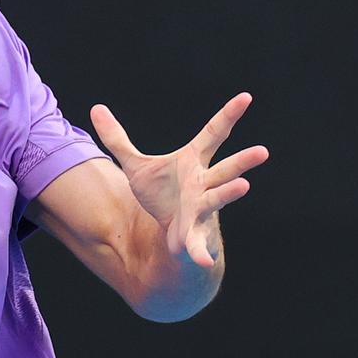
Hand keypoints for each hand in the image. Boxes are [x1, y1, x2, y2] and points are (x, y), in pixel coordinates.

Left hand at [91, 92, 268, 268]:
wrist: (169, 233)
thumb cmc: (161, 194)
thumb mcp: (135, 165)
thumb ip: (116, 139)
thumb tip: (95, 108)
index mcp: (192, 162)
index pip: (214, 134)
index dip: (229, 115)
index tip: (246, 97)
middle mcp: (203, 183)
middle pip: (225, 168)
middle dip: (242, 161)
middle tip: (261, 151)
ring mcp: (202, 208)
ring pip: (219, 198)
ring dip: (230, 193)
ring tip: (244, 186)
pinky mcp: (193, 233)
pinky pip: (198, 243)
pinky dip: (201, 252)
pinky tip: (204, 260)